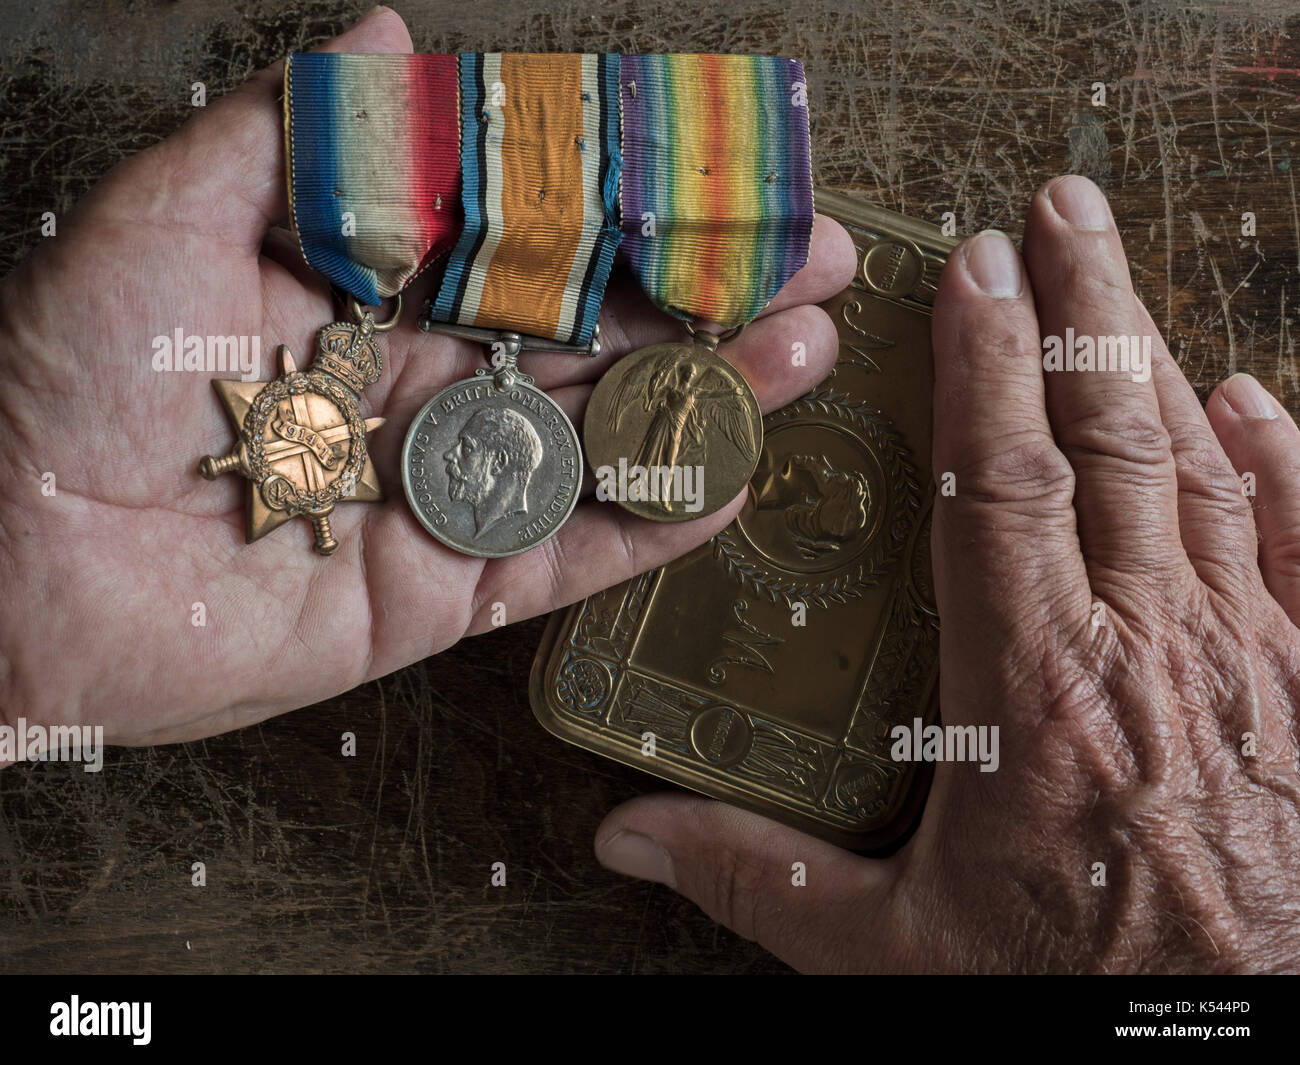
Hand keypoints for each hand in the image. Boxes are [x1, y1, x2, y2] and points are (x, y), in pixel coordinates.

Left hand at [0, 8, 855, 749]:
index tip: (722, 175)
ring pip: (599, 442)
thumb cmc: (61, 386)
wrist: (13, 576)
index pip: (530, 240)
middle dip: (706, 300)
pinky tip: (727, 480)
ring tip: (800, 356)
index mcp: (366, 291)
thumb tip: (389, 37)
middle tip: (810, 268)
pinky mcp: (440, 593)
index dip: (631, 208)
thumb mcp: (160, 225)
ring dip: (706, 400)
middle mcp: (418, 386)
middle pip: (593, 338)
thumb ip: (286, 137)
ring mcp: (439, 493)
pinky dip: (649, 524)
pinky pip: (564, 555)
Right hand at [595, 174, 1299, 972]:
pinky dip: (1284, 462)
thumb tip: (632, 839)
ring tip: (1117, 269)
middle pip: (1109, 434)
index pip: (998, 480)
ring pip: (1200, 466)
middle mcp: (1149, 648)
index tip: (969, 271)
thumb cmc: (1076, 994)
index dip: (982, 363)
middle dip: (1078, 307)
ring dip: (1155, 355)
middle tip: (1052, 211)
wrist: (1239, 1049)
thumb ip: (757, 878)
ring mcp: (1251, 660)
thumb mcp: (894, 952)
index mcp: (1035, 691)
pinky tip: (1250, 397)